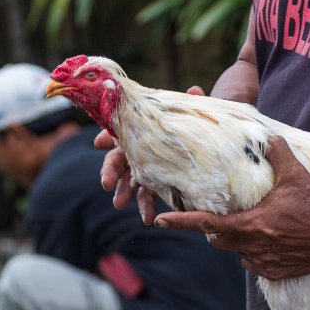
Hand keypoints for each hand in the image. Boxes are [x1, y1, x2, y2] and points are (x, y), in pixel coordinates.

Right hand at [97, 86, 205, 224]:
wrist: (209, 139)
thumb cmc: (193, 122)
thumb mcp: (193, 113)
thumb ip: (192, 103)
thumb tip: (195, 90)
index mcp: (142, 129)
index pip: (120, 130)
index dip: (108, 136)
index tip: (100, 143)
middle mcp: (141, 149)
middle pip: (120, 158)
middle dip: (111, 171)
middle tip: (107, 184)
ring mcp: (149, 167)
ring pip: (131, 180)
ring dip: (124, 192)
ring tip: (119, 204)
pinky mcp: (160, 184)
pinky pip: (149, 196)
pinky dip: (147, 207)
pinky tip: (148, 219)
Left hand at [154, 135, 309, 279]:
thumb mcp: (296, 174)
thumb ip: (277, 154)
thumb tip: (266, 136)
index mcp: (252, 225)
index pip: (207, 223)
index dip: (181, 222)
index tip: (160, 221)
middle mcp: (254, 247)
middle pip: (218, 240)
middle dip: (213, 229)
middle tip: (218, 216)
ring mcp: (267, 262)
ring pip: (237, 253)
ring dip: (236, 240)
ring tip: (248, 226)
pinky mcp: (279, 272)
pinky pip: (256, 264)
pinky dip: (254, 253)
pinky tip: (267, 241)